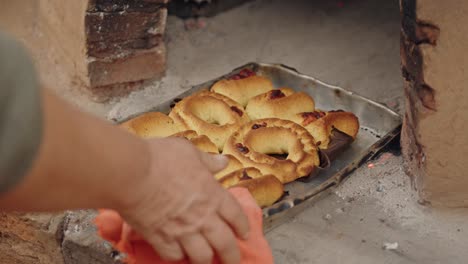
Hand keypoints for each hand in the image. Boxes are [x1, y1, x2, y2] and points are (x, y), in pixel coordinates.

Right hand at [118, 137, 249, 263]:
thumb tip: (222, 161)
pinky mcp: (160, 238)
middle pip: (225, 243)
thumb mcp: (189, 152)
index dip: (243, 226)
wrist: (132, 173)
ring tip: (206, 260)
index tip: (244, 234)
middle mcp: (202, 217)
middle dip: (232, 255)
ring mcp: (182, 230)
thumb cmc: (161, 158)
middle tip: (233, 260)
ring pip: (202, 256)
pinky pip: (174, 256)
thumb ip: (207, 161)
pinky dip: (177, 257)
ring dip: (206, 260)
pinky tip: (178, 254)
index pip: (236, 215)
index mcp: (212, 194)